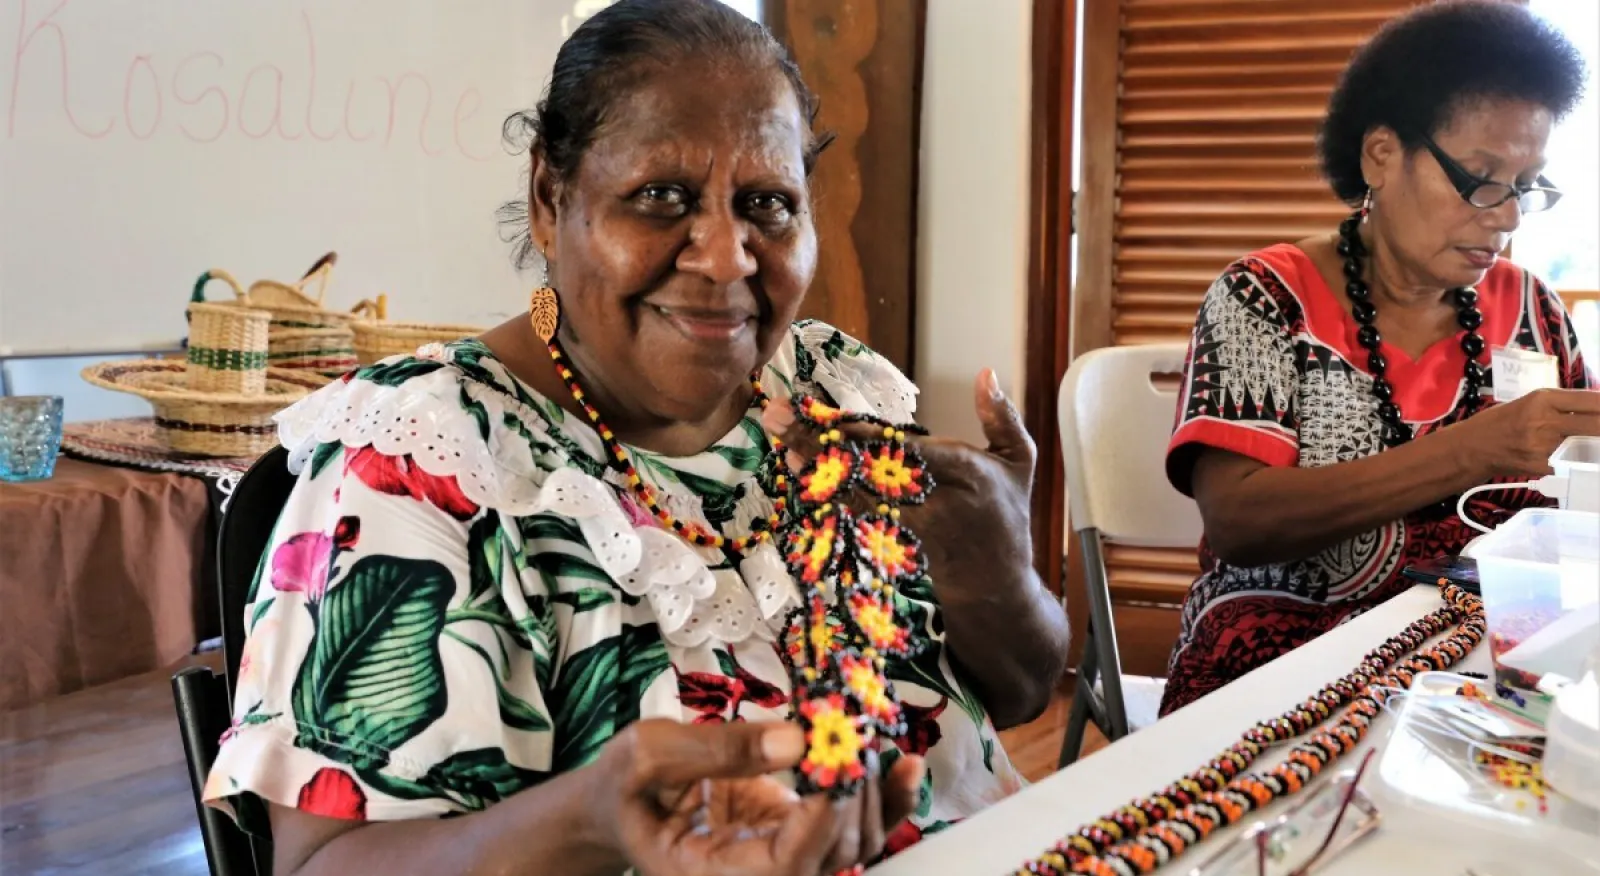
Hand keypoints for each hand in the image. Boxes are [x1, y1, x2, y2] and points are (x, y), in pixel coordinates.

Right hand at [595, 719, 923, 875]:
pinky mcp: (799, 834)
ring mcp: (782, 859)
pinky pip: (854, 829)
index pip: (784, 866)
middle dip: (851, 790)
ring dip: (872, 789)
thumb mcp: (649, 754)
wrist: (620, 805)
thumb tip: (797, 739)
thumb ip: (719, 749)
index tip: (836, 758)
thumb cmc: (625, 785)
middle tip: (850, 726)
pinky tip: (904, 767)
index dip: (821, 818)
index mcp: (709, 875)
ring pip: (854, 846)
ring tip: (867, 732)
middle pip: (832, 856)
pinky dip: (884, 798)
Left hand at [763, 369, 1037, 575]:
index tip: (825, 412)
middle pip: (867, 468)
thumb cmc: (1007, 516)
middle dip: (818, 441)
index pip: (905, 449)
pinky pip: (850, 514)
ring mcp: (905, 528)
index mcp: (965, 474)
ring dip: (812, 465)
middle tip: (779, 417)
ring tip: (780, 438)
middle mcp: (931, 502)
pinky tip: (796, 469)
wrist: (995, 589)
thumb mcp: (1020, 464)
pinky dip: (822, 491)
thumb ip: (1002, 418)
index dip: (861, 433)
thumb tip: (986, 373)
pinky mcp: (888, 545)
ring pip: (850, 491)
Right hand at [1451, 388, 1599, 478]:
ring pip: (1586, 447)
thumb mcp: (1529, 403)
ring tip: (1592, 446)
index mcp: (1542, 400)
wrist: (1471, 447)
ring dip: (1595, 447)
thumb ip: (1560, 406)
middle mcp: (1544, 421)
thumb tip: (1595, 409)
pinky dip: (1580, 463)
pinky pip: (1570, 464)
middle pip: (1594, 425)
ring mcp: (1542, 445)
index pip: (1590, 401)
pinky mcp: (1540, 466)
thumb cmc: (1499, 421)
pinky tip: (1581, 461)